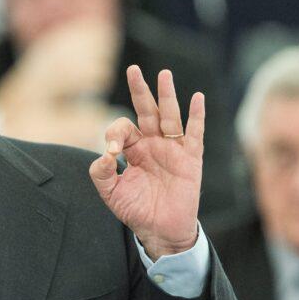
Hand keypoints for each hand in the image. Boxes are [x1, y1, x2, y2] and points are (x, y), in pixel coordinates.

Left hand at [89, 65, 204, 260]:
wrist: (160, 230)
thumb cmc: (135, 210)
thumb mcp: (111, 192)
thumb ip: (101, 172)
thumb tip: (106, 153)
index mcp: (133, 149)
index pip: (122, 128)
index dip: (114, 134)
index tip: (113, 151)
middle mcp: (152, 143)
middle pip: (146, 111)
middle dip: (140, 90)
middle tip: (133, 69)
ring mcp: (172, 149)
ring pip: (169, 116)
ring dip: (167, 95)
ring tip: (164, 74)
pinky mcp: (190, 158)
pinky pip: (195, 133)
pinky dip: (197, 116)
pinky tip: (197, 97)